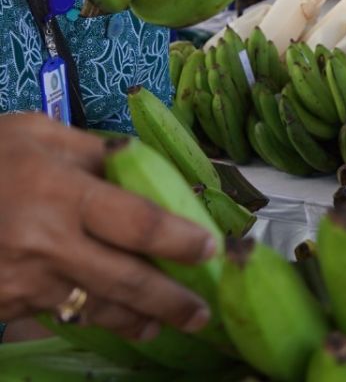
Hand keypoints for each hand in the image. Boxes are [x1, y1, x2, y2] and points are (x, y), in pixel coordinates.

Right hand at [0, 114, 216, 337]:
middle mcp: (45, 243)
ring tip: (170, 325)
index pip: (136, 222)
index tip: (211, 248)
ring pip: (96, 308)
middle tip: (203, 312)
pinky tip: (120, 320)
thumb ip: (93, 151)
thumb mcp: (34, 135)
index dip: (178, 239)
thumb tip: (144, 165)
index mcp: (59, 192)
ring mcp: (24, 279)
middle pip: (125, 281)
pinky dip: (95, 317)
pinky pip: (62, 311)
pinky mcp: (7, 301)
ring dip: (138, 320)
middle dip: (171, 301)